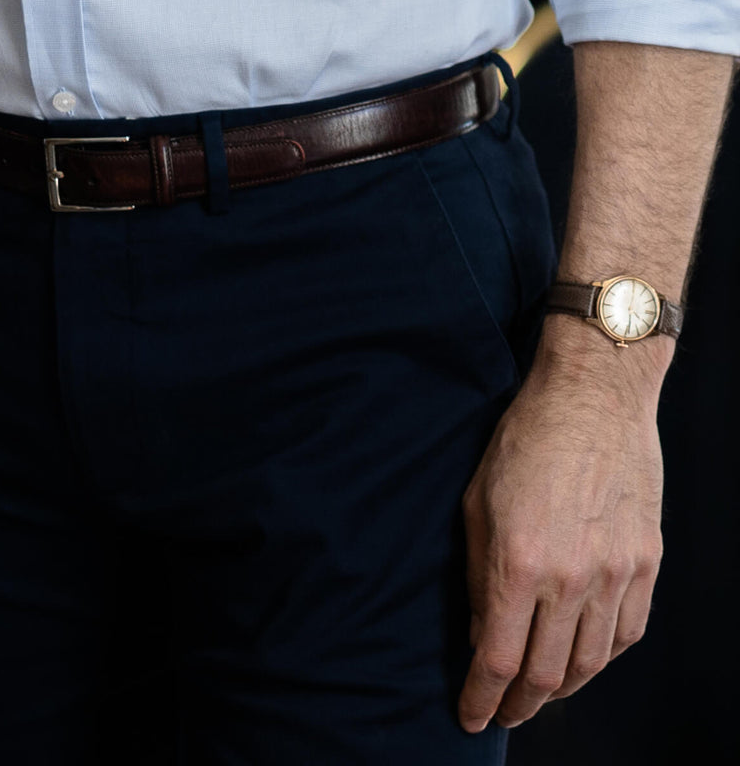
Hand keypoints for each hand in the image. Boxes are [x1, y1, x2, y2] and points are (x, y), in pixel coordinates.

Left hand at [458, 317, 667, 732]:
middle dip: (517, 704)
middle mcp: (571, 577)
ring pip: (588, 663)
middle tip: (501, 712)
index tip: (470, 717)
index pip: (497, 658)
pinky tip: (580, 660)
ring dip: (557, 689)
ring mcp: (616, 574)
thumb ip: (478, 575)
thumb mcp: (477, 503)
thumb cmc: (523, 442)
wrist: (593, 400)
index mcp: (520, 561)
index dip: (481, 697)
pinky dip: (599, 659)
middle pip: (544, 673)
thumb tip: (480, 633)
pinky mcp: (646, 564)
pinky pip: (625, 634)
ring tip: (536, 694)